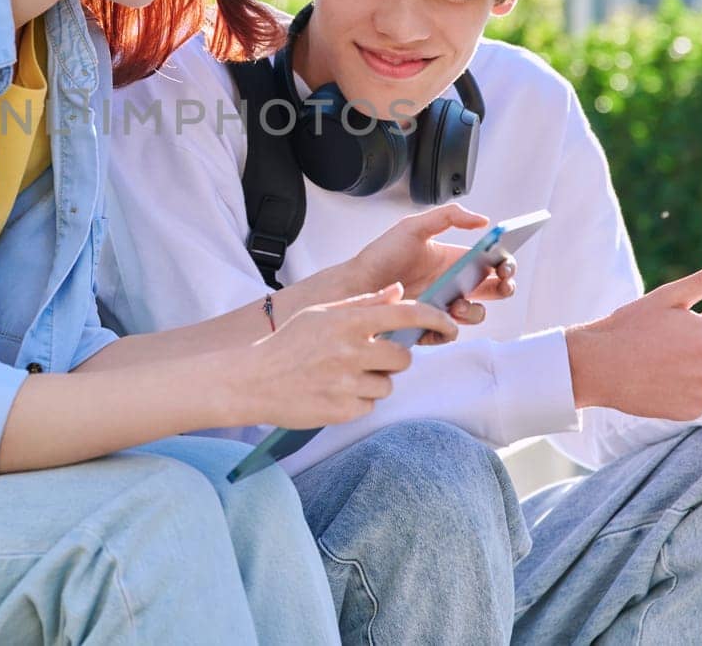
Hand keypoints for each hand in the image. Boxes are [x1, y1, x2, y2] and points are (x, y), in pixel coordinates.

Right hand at [239, 283, 459, 429]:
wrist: (253, 381)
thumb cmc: (288, 343)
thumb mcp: (322, 313)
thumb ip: (363, 303)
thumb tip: (398, 291)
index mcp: (348, 321)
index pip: (407, 315)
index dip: (435, 318)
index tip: (448, 324)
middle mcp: (352, 350)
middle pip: (403, 357)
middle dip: (394, 358)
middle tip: (371, 357)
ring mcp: (348, 383)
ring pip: (388, 384)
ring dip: (375, 381)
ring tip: (344, 376)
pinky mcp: (345, 410)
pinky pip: (370, 405)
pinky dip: (358, 400)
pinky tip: (334, 392)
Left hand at [342, 203, 514, 327]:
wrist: (357, 282)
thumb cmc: (383, 254)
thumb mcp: (414, 226)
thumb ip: (448, 216)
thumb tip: (483, 220)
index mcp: (455, 260)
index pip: (492, 263)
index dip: (506, 264)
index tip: (505, 262)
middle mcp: (454, 284)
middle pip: (494, 290)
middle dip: (505, 286)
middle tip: (500, 281)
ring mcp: (444, 307)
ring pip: (475, 314)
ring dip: (474, 309)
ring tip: (457, 302)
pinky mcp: (429, 327)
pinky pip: (448, 334)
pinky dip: (448, 329)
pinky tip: (438, 317)